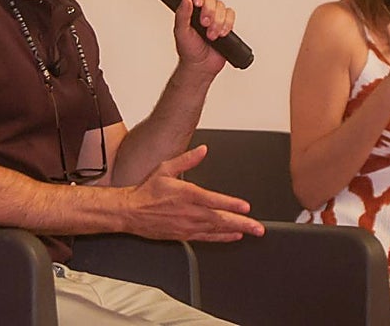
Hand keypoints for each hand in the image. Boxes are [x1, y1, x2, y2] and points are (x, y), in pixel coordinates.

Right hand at [125, 145, 264, 241]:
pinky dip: (221, 238)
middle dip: (241, 223)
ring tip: (251, 231)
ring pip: (216, 230)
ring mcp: (187, 225)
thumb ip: (187, 159)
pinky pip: (207, 238)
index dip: (231, 204)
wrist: (131, 211)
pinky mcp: (184, 235)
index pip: (214, 200)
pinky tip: (233, 236)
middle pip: (220, 219)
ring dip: (235, 231)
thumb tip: (202, 150)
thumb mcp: (166, 168)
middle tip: (258, 228)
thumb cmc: (148, 191)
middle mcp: (189, 212)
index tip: (246, 207)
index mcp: (187, 194)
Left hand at [173, 0, 234, 71]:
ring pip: (221, 5)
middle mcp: (202, 8)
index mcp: (189, 7)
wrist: (201, 65)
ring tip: (211, 34)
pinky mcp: (226, 22)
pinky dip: (227, 24)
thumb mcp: (181, 32)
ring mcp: (215, 14)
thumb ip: (182, 15)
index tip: (198, 2)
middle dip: (209, 10)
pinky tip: (221, 33)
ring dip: (217, 21)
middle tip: (204, 23)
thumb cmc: (188, 49)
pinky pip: (231, 14)